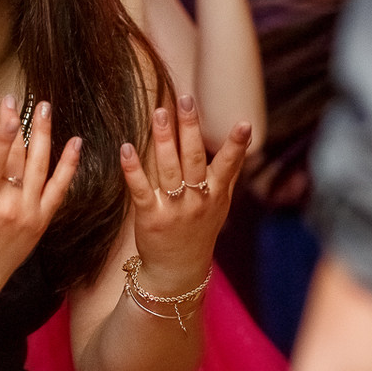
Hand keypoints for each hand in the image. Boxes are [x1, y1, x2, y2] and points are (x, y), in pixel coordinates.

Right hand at [0, 98, 79, 303]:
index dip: (4, 131)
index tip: (9, 108)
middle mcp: (9, 206)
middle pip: (20, 157)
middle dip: (23, 125)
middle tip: (24, 100)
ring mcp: (29, 214)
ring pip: (41, 167)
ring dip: (45, 136)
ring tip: (46, 110)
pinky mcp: (42, 221)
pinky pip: (59, 190)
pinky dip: (68, 166)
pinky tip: (74, 144)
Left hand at [120, 95, 250, 292]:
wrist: (178, 271)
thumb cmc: (198, 230)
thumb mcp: (219, 205)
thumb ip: (225, 174)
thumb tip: (240, 142)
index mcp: (215, 194)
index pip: (229, 165)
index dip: (237, 145)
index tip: (245, 123)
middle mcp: (198, 200)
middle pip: (194, 158)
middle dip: (190, 127)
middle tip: (186, 99)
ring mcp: (174, 209)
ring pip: (169, 168)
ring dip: (163, 139)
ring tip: (159, 112)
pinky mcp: (150, 217)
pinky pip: (141, 189)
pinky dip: (133, 168)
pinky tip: (126, 148)